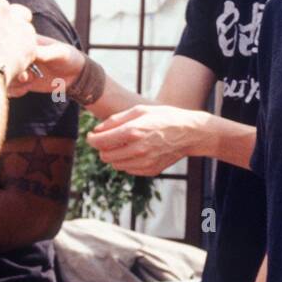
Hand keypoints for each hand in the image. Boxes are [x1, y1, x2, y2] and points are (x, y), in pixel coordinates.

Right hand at [0, 0, 35, 83]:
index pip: (2, 7)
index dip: (4, 19)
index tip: (2, 29)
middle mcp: (5, 11)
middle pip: (21, 13)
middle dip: (19, 24)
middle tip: (13, 40)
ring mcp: (20, 25)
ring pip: (28, 32)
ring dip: (23, 42)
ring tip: (8, 59)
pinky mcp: (31, 42)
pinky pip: (32, 49)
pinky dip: (26, 57)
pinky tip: (13, 65)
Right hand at [7, 35, 84, 96]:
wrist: (76, 75)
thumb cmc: (68, 57)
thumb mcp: (58, 53)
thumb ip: (42, 53)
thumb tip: (26, 51)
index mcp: (26, 40)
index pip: (8, 43)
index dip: (11, 54)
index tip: (23, 62)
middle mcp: (19, 54)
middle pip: (2, 62)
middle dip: (10, 70)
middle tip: (24, 77)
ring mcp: (19, 68)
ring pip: (4, 76)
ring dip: (12, 82)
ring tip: (27, 82)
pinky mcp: (22, 81)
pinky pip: (10, 88)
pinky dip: (15, 91)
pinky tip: (26, 89)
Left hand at [87, 104, 201, 173]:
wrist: (190, 133)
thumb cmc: (164, 117)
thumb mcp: (140, 111)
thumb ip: (115, 120)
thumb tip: (97, 130)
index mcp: (133, 131)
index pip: (99, 142)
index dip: (92, 139)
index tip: (92, 136)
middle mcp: (137, 149)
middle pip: (105, 156)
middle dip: (103, 148)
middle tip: (109, 140)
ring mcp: (144, 162)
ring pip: (116, 165)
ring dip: (115, 155)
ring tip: (126, 144)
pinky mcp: (150, 171)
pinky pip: (129, 169)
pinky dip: (128, 162)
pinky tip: (138, 151)